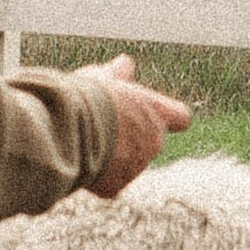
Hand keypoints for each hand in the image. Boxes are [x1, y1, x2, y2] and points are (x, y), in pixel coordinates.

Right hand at [86, 62, 191, 196]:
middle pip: (150, 141)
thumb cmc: (88, 97)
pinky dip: (98, 175)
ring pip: (129, 163)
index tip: (153, 113)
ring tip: (87, 140)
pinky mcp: (116, 186)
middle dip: (132, 136)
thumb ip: (119, 73)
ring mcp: (136, 167)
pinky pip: (110, 181)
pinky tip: (81, 159)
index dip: (168, 116)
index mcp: (157, 113)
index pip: (181, 117)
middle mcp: (153, 142)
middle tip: (104, 124)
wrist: (68, 129)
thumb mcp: (104, 77)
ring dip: (114, 155)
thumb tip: (125, 63)